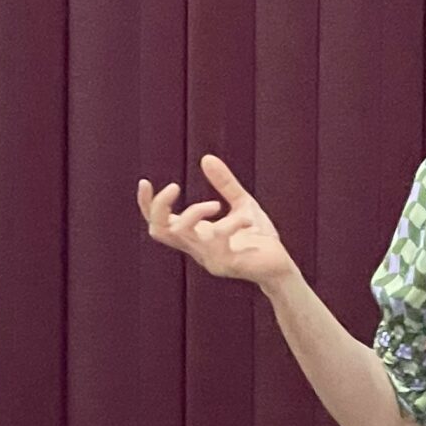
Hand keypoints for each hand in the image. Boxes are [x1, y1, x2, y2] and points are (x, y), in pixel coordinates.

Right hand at [138, 156, 295, 289]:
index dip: (146, 204)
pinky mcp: (225, 264)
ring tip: (217, 204)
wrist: (280, 266)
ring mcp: (208, 258)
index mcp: (194, 235)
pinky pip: (218, 240)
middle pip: (158, 230)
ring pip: (182, 234)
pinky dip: (233, 223)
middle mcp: (195, 248)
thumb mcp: (242, 204)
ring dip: (196, 212)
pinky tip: (249, 222)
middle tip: (174, 186)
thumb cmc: (260, 238)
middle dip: (159, 206)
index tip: (145, 182)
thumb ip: (224, 183)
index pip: (158, 223)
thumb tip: (206, 158)